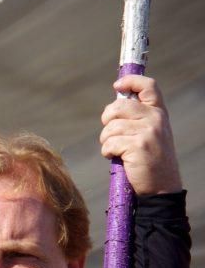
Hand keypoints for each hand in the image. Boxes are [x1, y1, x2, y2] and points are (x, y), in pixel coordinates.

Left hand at [100, 74, 181, 194]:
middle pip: (118, 107)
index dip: (131, 81)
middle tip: (111, 134)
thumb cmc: (150, 160)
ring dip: (106, 141)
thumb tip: (113, 107)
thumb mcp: (150, 133)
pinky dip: (108, 152)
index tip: (117, 85)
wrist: (161, 186)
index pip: (148, 86)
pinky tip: (117, 158)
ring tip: (118, 150)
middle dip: (107, 120)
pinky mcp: (138, 146)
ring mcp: (148, 131)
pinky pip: (109, 143)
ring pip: (110, 127)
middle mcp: (155, 118)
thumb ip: (137, 118)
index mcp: (159, 112)